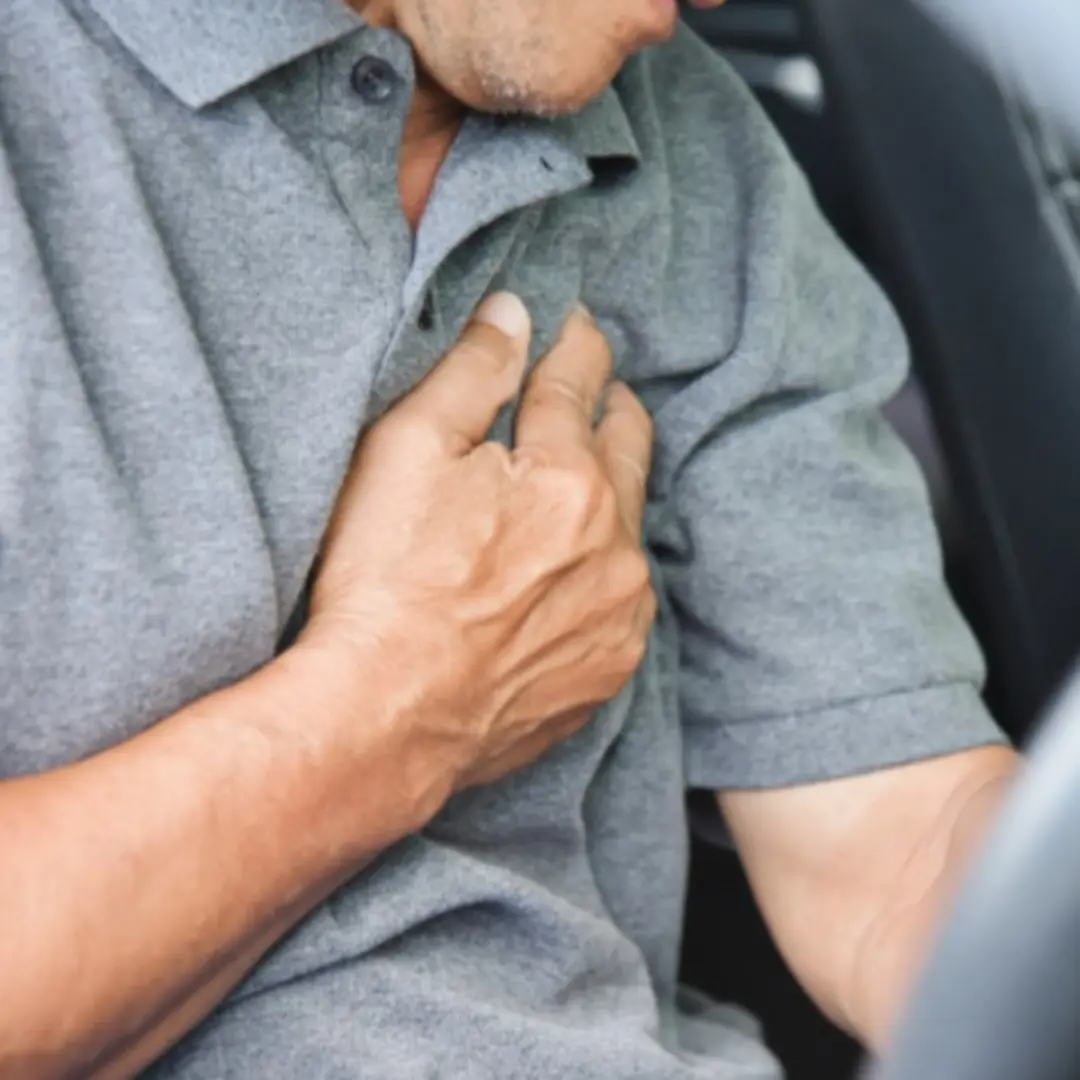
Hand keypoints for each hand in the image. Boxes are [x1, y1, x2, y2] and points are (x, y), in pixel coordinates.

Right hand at [303, 293, 655, 790]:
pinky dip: (601, 568)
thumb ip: (472, 373)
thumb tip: (515, 313)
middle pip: (630, 446)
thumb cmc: (383, 583)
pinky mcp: (610, 667)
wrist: (383, 718)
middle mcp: (616, 544)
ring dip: (610, 492)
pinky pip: (623, 596)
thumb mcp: (407, 452)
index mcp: (570, 479)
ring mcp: (620, 612)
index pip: (580, 385)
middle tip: (595, 390)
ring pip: (632, 524)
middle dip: (612, 407)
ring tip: (577, 482)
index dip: (576, 346)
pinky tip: (566, 572)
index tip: (575, 327)